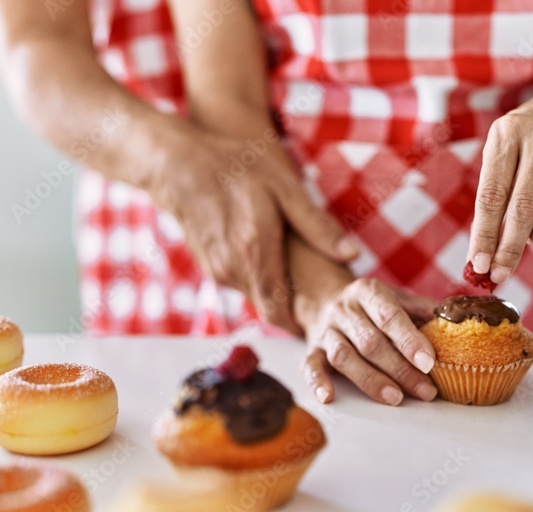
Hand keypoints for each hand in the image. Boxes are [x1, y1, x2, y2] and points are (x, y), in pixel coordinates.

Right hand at [156, 129, 358, 332]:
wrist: (179, 166)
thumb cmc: (236, 168)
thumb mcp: (285, 189)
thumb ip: (317, 226)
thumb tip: (353, 256)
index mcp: (256, 254)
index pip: (279, 314)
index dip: (299, 326)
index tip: (320, 323)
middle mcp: (233, 270)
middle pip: (269, 307)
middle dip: (294, 308)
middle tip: (320, 298)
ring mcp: (217, 271)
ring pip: (255, 296)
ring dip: (276, 292)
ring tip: (301, 275)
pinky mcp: (209, 266)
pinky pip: (241, 283)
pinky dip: (259, 278)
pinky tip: (272, 257)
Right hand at [299, 278, 437, 405]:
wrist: (324, 300)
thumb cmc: (372, 307)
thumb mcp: (396, 298)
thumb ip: (423, 310)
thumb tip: (456, 320)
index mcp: (368, 292)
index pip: (389, 316)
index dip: (409, 340)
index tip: (429, 362)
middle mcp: (344, 309)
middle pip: (370, 342)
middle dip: (400, 369)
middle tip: (425, 390)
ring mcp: (326, 330)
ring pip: (344, 356)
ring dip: (370, 380)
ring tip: (395, 398)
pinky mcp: (312, 349)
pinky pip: (310, 365)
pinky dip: (317, 381)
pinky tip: (329, 397)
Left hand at [467, 88, 532, 284]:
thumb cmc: (524, 144)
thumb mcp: (500, 157)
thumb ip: (491, 201)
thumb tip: (481, 257)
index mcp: (505, 134)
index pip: (491, 195)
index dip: (485, 234)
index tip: (479, 264)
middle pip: (523, 207)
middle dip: (510, 248)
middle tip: (500, 274)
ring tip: (532, 237)